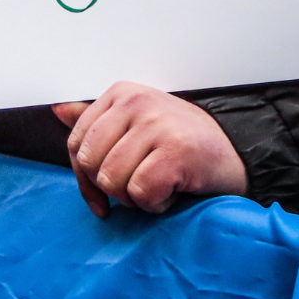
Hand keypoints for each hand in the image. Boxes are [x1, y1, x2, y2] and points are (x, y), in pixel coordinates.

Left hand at [52, 82, 247, 217]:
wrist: (240, 150)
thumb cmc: (184, 141)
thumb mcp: (137, 123)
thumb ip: (97, 119)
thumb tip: (58, 110)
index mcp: (120, 94)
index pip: (76, 144)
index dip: (84, 178)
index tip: (100, 197)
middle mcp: (136, 104)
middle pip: (91, 164)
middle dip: (111, 189)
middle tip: (138, 189)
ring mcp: (157, 126)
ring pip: (112, 180)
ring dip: (134, 199)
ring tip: (157, 187)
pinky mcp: (176, 152)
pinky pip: (141, 193)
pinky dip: (154, 204)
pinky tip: (171, 193)